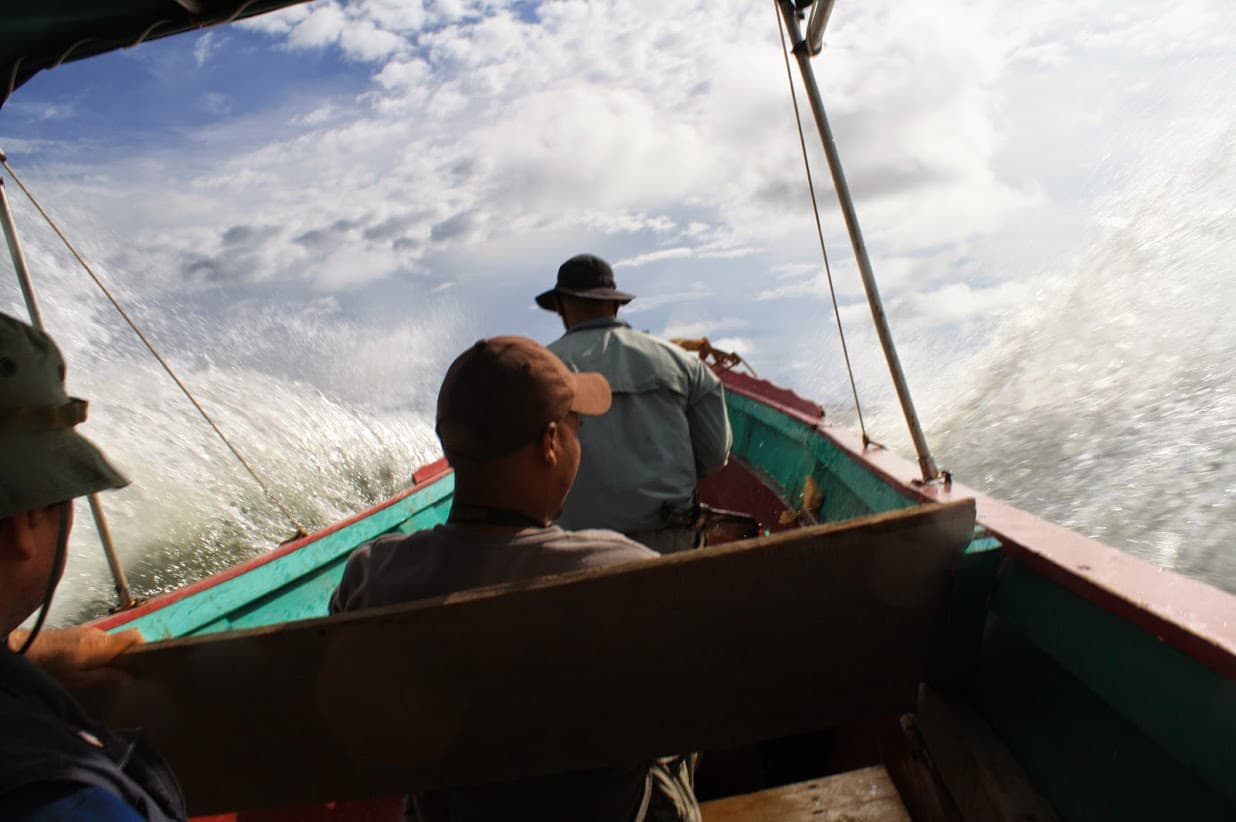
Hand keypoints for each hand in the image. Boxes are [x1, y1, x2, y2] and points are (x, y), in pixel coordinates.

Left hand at [8, 625, 143, 688]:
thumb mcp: (79, 679)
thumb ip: (106, 676)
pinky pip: (100, 641)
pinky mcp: (81, 633)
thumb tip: (129, 677)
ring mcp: (90, 632)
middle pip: (125, 639)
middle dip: (129, 654)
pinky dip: (102, 651)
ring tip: (107, 671)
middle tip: (127, 672)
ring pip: (112, 641)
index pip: (134, 635)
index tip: (145, 661)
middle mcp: (100, 634)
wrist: (27, 650)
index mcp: (103, 645)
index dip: (143, 645)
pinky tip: (91, 665)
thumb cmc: (53, 668)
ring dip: (113, 654)